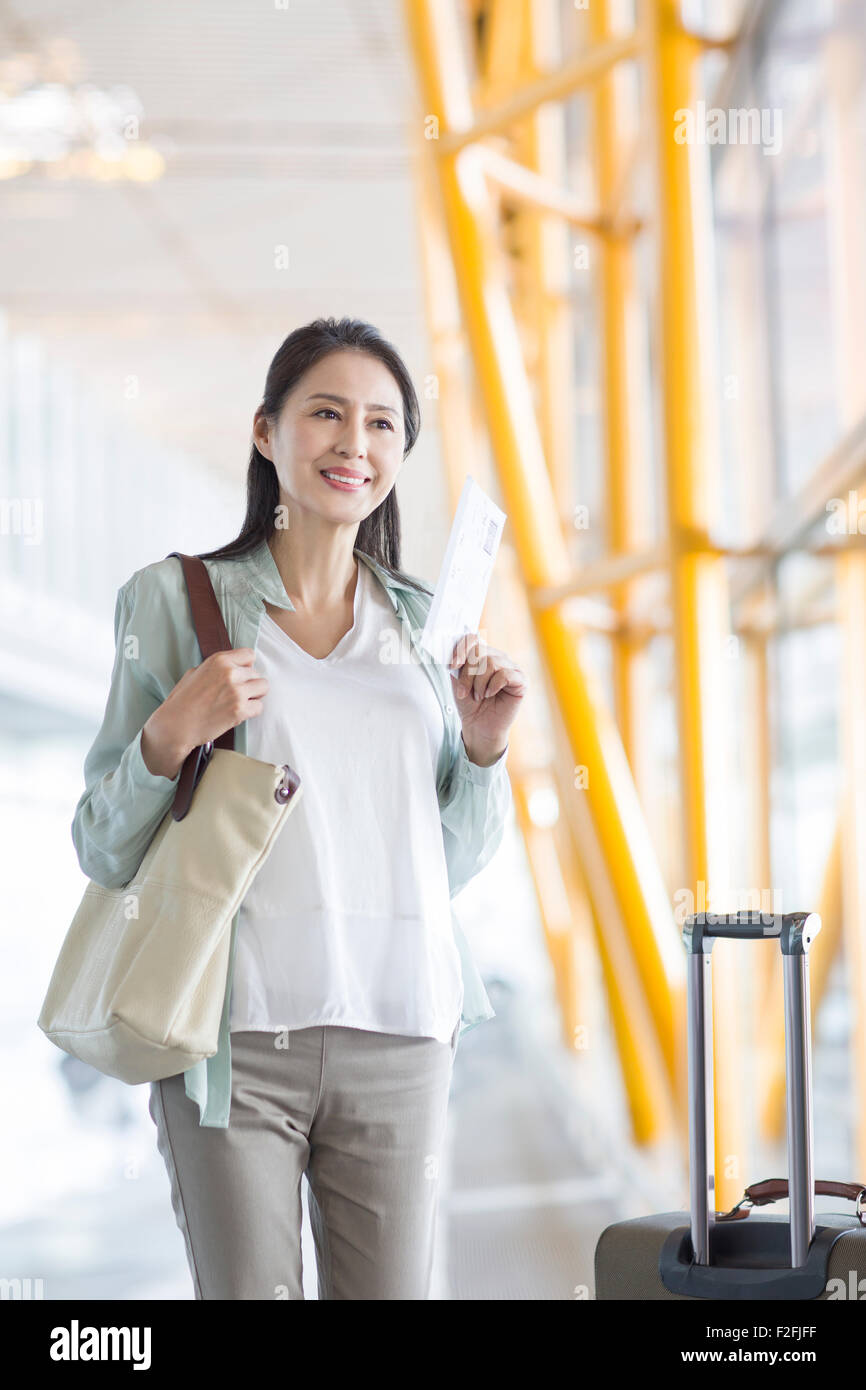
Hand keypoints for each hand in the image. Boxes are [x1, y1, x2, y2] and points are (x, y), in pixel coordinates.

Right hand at [144, 648, 268, 773]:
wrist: (175, 726)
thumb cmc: (182, 701)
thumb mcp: (194, 673)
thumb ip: (215, 668)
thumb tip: (232, 666)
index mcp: (218, 660)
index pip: (249, 655)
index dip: (246, 666)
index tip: (240, 675)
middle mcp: (230, 673)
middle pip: (256, 673)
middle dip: (248, 684)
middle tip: (235, 695)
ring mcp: (236, 691)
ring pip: (263, 687)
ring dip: (254, 696)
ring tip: (240, 702)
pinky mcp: (240, 710)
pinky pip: (259, 707)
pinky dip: (251, 711)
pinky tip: (238, 714)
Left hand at [448, 632, 525, 760]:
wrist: (479, 726)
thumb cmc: (470, 704)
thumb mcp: (458, 681)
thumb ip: (457, 664)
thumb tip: (453, 650)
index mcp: (483, 655)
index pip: (473, 639)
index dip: (461, 649)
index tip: (452, 666)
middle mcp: (498, 657)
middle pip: (479, 652)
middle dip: (467, 674)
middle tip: (464, 692)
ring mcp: (511, 667)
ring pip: (490, 663)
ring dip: (478, 683)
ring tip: (478, 696)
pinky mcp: (521, 680)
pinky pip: (505, 674)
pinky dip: (492, 686)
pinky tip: (490, 694)